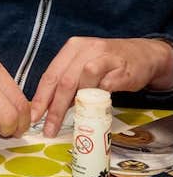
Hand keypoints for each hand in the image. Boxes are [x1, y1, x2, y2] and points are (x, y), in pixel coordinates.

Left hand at [31, 36, 172, 136]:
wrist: (143, 54)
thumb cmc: (108, 63)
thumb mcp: (83, 65)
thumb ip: (68, 81)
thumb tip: (51, 106)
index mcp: (71, 48)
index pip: (50, 75)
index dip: (41, 98)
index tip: (34, 116)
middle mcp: (86, 50)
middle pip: (64, 82)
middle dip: (55, 109)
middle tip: (50, 127)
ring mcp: (104, 58)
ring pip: (83, 83)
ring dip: (78, 103)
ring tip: (78, 115)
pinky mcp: (122, 69)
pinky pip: (106, 87)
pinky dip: (99, 98)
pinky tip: (98, 103)